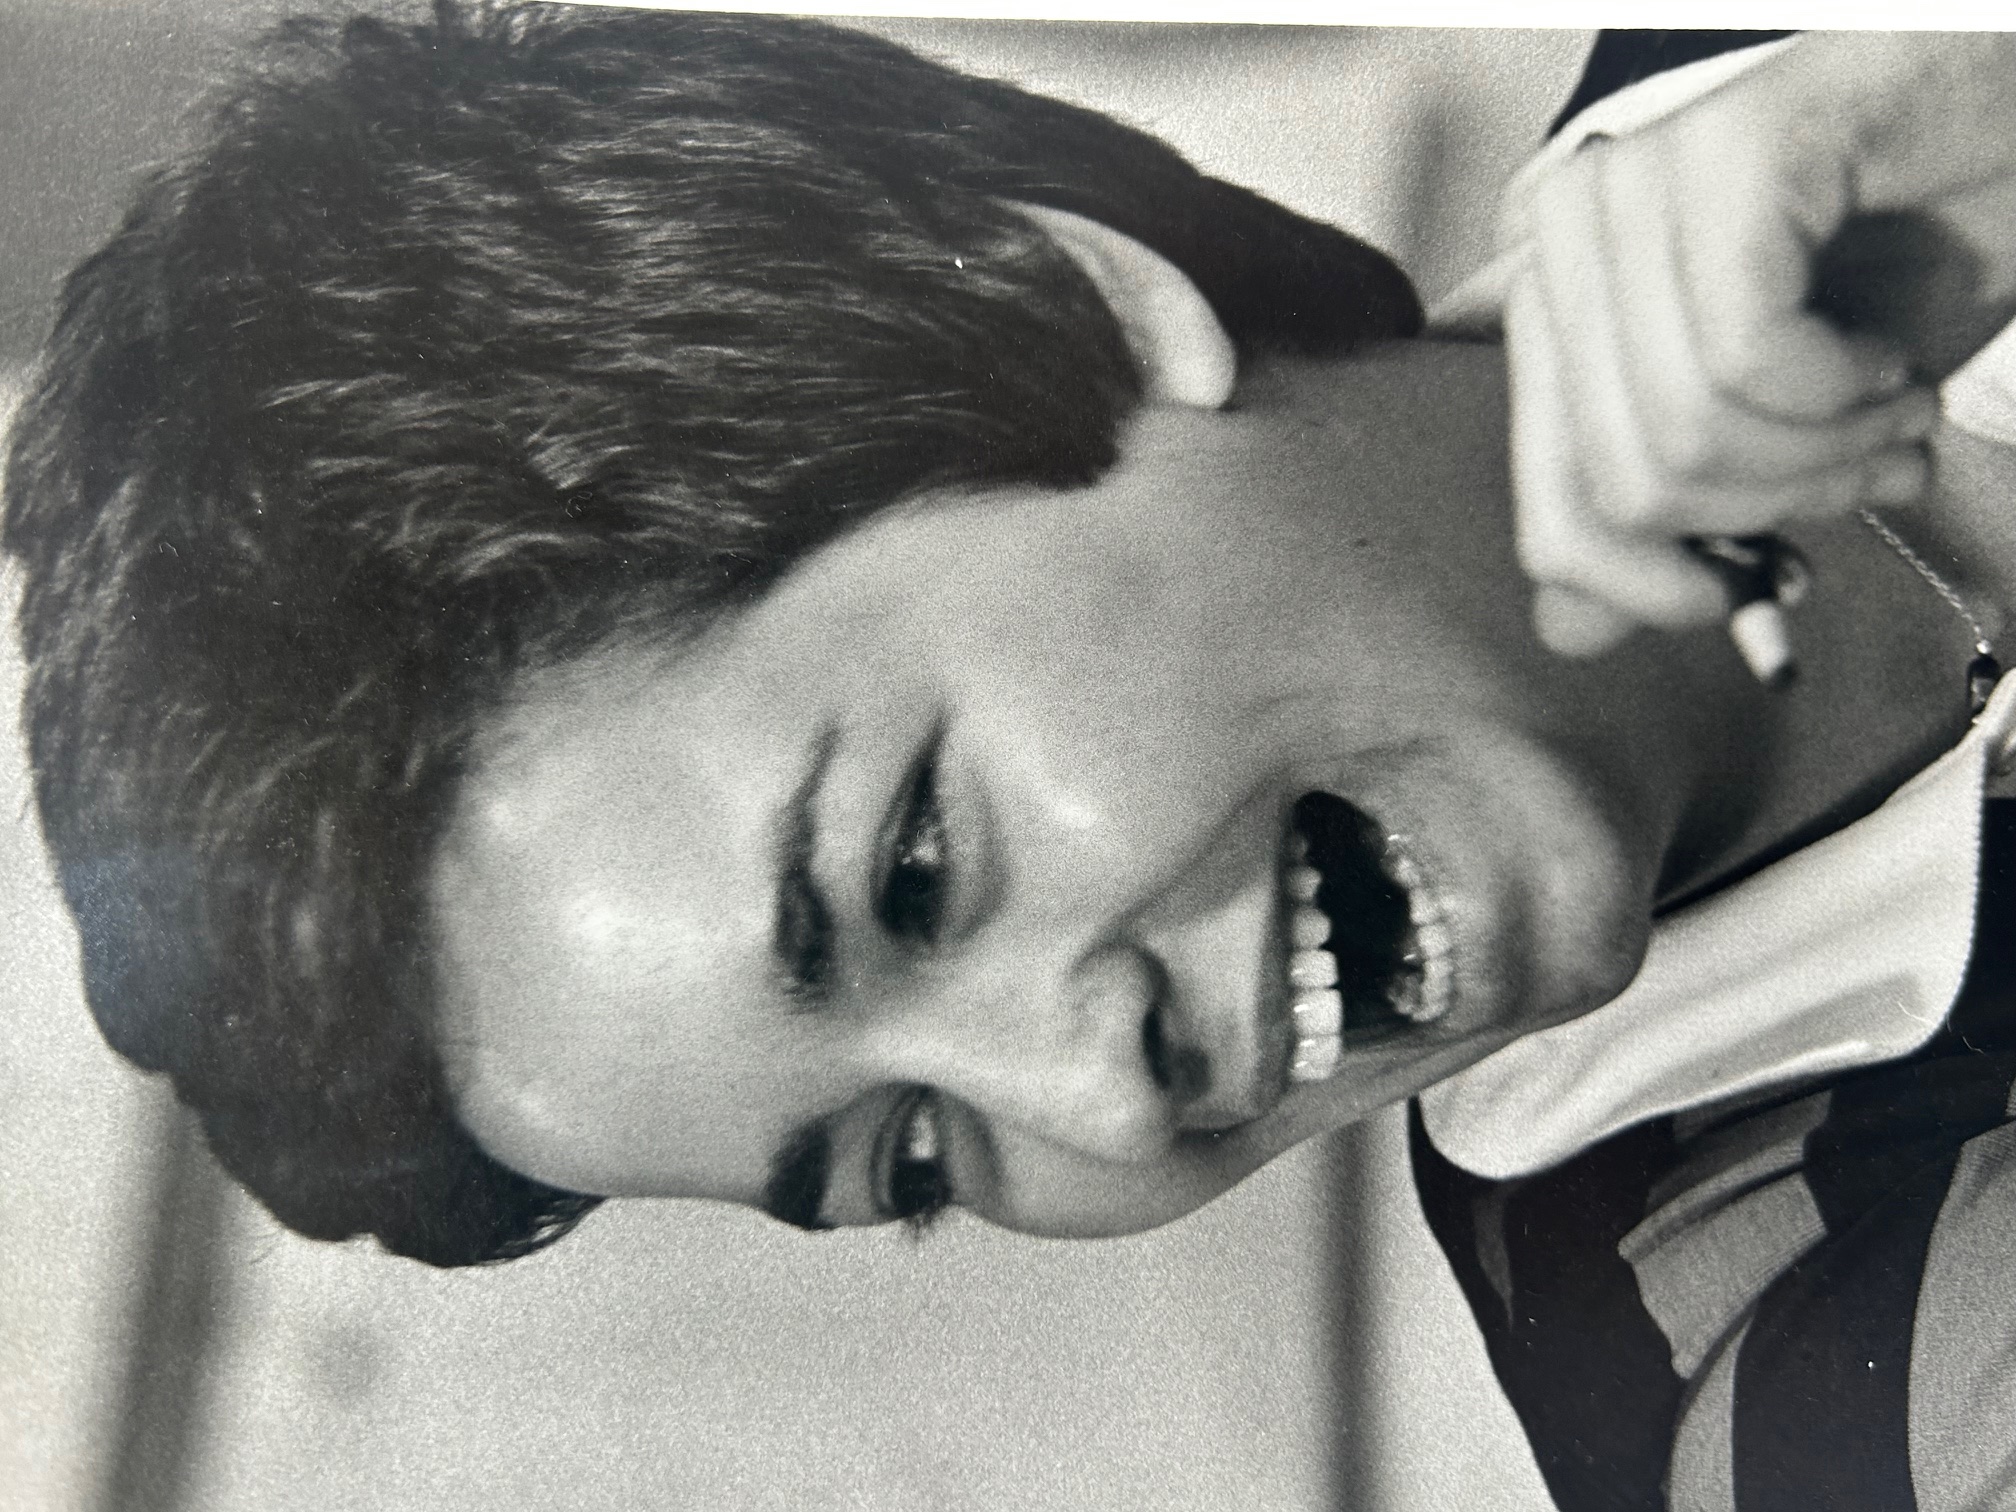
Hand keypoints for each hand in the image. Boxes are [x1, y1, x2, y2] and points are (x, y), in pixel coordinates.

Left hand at [1503, 33, 2015, 656]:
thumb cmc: (1910, 263)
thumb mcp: (1774, 428)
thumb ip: (1664, 520)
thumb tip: (1568, 632)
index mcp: (1555, 310)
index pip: (1554, 525)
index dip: (1660, 591)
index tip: (1763, 584)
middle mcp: (1562, 241)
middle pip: (1627, 493)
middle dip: (1780, 503)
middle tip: (1872, 457)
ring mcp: (1627, 189)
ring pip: (1689, 431)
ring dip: (1835, 446)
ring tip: (1894, 397)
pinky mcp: (1715, 156)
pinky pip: (1745, 355)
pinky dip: (1849, 382)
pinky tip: (1892, 346)